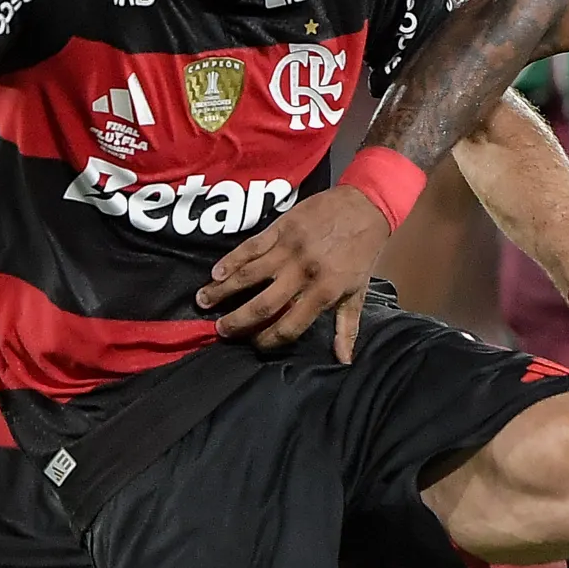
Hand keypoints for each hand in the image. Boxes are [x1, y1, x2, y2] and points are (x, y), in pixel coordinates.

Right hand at [202, 189, 389, 351]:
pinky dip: (230, 260)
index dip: (268, 340)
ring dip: (223, 290)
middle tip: (221, 330)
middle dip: (239, 321)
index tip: (254, 345)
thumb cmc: (362, 252)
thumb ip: (347, 327)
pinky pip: (249, 247)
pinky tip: (214, 273)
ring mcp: (289, 250)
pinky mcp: (280, 228)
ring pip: (249, 275)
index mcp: (324, 293)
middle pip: (264, 305)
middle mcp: (303, 274)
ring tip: (203, 301)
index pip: (289, 326)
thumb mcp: (358, 292)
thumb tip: (344, 361)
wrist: (365, 207)